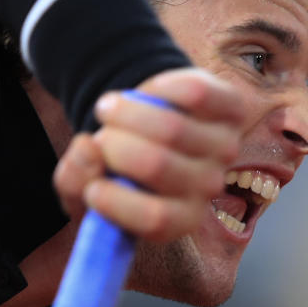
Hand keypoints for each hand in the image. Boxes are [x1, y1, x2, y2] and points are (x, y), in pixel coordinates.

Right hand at [52, 68, 244, 242]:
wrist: (159, 123)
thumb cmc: (122, 165)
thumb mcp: (88, 182)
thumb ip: (75, 178)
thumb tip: (89, 147)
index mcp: (180, 218)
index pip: (156, 218)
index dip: (117, 203)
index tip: (92, 188)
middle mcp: (209, 187)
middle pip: (157, 165)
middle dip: (114, 146)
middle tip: (98, 137)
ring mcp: (225, 147)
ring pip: (172, 128)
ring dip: (126, 113)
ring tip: (107, 109)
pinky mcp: (232, 109)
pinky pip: (195, 94)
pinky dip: (158, 88)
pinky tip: (143, 92)